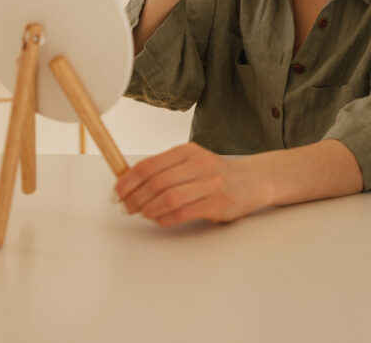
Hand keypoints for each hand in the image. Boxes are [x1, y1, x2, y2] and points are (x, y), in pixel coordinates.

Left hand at [113, 142, 267, 226]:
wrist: (253, 180)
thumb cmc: (215, 173)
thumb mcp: (192, 161)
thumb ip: (166, 169)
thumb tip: (129, 182)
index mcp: (188, 151)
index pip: (149, 165)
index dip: (128, 181)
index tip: (117, 192)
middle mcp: (199, 164)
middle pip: (156, 183)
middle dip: (134, 198)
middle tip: (126, 207)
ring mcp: (211, 184)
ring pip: (168, 199)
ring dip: (148, 209)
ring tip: (142, 214)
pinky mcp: (218, 203)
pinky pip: (182, 213)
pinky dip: (164, 219)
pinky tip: (159, 219)